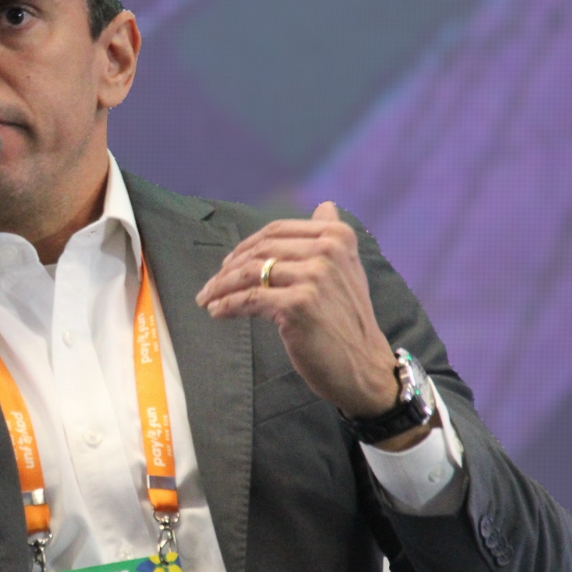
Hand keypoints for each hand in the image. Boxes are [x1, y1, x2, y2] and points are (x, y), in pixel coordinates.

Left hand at [195, 202, 400, 421]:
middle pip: (260, 251)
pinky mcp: (298, 305)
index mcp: (337, 236)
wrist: (364, 366)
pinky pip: (249, 299)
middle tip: (211, 285)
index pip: (276, 231)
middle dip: (228, 268)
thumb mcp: (348, 270)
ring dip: (221, 287)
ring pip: (250, 274)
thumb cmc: (348, 321)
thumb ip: (331, 238)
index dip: (246, 246)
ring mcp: (314, 277)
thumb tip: (324, 205)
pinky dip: (227, 305)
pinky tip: (216, 312)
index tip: (228, 263)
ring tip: (207, 299)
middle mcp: (328, 251)